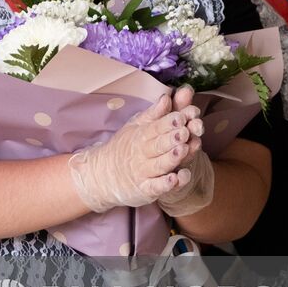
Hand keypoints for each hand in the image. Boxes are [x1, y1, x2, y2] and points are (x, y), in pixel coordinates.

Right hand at [69, 94, 201, 212]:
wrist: (102, 174)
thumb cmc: (125, 147)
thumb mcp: (137, 127)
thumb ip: (155, 114)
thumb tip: (167, 96)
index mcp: (142, 135)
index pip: (157, 127)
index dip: (169, 122)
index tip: (181, 116)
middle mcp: (143, 153)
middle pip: (159, 144)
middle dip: (172, 138)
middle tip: (185, 131)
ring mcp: (144, 172)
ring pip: (160, 164)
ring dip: (171, 158)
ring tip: (183, 150)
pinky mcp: (145, 190)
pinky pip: (156, 187)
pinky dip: (165, 184)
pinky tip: (176, 178)